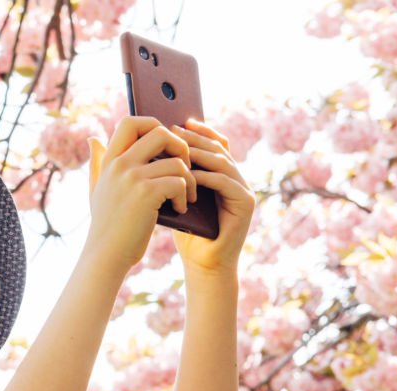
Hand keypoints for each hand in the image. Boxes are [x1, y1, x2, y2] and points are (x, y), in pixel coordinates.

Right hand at [87, 116, 196, 271]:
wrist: (106, 255)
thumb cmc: (106, 225)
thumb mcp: (96, 190)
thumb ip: (97, 162)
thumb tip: (92, 138)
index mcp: (109, 161)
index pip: (131, 121)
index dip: (154, 124)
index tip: (165, 143)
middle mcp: (119, 164)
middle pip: (160, 132)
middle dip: (180, 147)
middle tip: (184, 167)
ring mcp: (132, 177)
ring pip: (176, 161)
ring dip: (189, 178)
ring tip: (187, 196)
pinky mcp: (147, 193)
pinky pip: (179, 181)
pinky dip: (186, 195)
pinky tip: (181, 209)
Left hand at [168, 119, 254, 276]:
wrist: (202, 264)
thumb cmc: (186, 232)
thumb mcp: (176, 197)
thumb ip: (172, 175)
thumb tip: (149, 149)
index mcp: (222, 175)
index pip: (214, 144)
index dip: (199, 131)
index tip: (177, 121)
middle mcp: (236, 179)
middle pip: (218, 148)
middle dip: (195, 138)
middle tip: (174, 129)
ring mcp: (244, 190)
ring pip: (222, 162)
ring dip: (199, 153)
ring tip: (178, 146)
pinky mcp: (246, 204)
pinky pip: (226, 182)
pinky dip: (206, 176)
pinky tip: (188, 173)